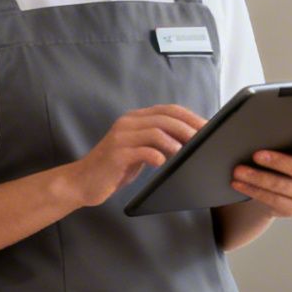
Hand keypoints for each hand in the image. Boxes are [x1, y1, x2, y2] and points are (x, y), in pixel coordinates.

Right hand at [71, 104, 206, 206]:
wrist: (82, 181)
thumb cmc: (115, 168)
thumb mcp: (139, 150)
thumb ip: (158, 141)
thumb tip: (190, 140)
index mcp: (135, 119)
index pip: (169, 109)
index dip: (191, 117)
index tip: (209, 127)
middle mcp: (128, 123)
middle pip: (165, 118)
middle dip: (189, 128)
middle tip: (204, 140)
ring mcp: (121, 137)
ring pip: (155, 131)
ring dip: (175, 142)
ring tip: (187, 153)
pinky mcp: (116, 154)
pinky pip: (141, 151)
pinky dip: (156, 156)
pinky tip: (163, 163)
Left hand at [231, 134, 291, 219]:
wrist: (275, 183)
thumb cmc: (282, 156)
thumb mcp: (286, 145)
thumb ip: (284, 137)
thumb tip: (264, 128)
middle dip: (278, 162)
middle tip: (256, 155)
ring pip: (283, 187)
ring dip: (258, 178)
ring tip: (239, 171)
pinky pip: (273, 201)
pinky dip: (253, 191)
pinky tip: (239, 184)